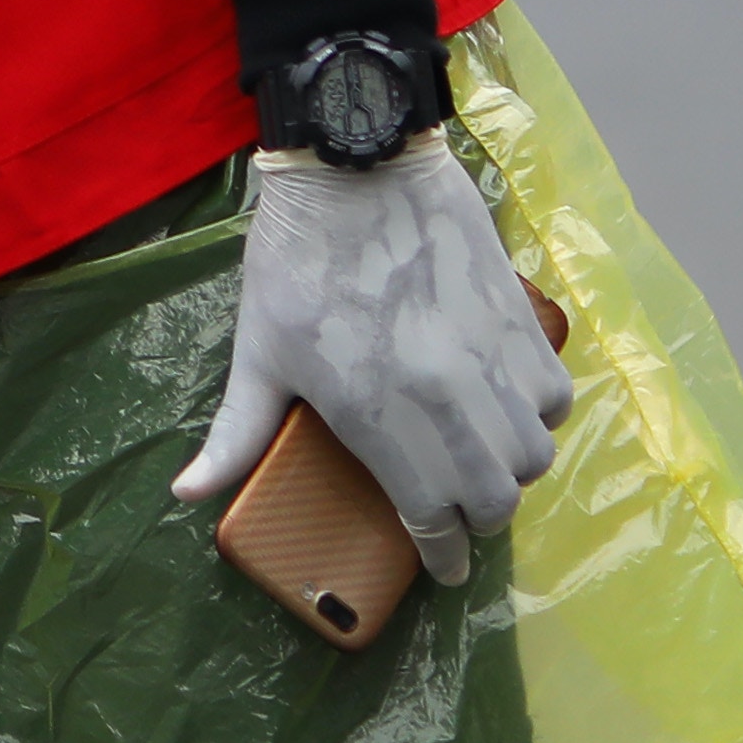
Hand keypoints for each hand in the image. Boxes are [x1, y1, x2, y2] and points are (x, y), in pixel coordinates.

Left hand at [172, 136, 575, 585]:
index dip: (439, 554)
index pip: (428, 513)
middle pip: (494, 496)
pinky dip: (539, 417)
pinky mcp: (521, 323)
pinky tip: (507, 408)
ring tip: (483, 463)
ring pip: (534, 454)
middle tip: (458, 512)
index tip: (444, 570)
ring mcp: (490, 360)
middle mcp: (445, 397)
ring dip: (512, 471)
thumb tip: (187, 495)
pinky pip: (555, 398)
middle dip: (478, 518)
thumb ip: (235, 434)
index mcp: (375, 413)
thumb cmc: (296, 263)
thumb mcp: (257, 353)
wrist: (360, 172)